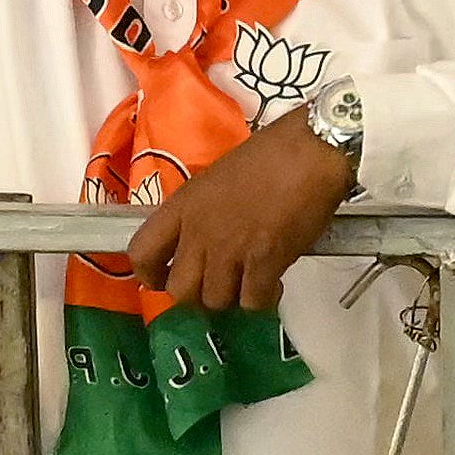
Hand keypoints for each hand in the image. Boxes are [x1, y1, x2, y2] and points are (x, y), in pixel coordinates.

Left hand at [108, 117, 359, 315]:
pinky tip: (273, 284)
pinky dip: (263, 300)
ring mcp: (231, 250)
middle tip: (218, 285)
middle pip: (180, 292)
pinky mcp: (264, 263)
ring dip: (233, 298)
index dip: (149, 274)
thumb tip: (204, 244)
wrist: (312, 150)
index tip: (164, 278)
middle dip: (198, 296)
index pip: (141, 252)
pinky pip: (253, 304)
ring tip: (249, 282)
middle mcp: (200, 232)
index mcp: (184, 205)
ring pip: (216, 302)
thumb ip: (202, 213)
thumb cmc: (271, 155)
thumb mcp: (217, 179)